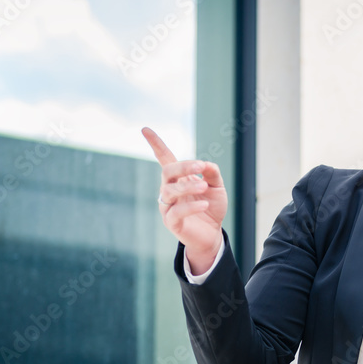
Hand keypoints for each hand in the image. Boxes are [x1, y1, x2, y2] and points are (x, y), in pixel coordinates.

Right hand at [142, 127, 226, 272]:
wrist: (212, 234)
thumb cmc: (211, 208)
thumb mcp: (217, 187)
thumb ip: (212, 173)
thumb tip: (205, 164)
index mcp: (179, 178)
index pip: (164, 158)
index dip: (156, 144)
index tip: (145, 129)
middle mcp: (169, 190)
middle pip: (168, 172)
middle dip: (183, 167)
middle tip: (201, 167)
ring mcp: (168, 206)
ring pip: (170, 191)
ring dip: (188, 186)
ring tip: (204, 187)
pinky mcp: (172, 222)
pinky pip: (176, 212)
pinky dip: (191, 207)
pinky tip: (204, 205)